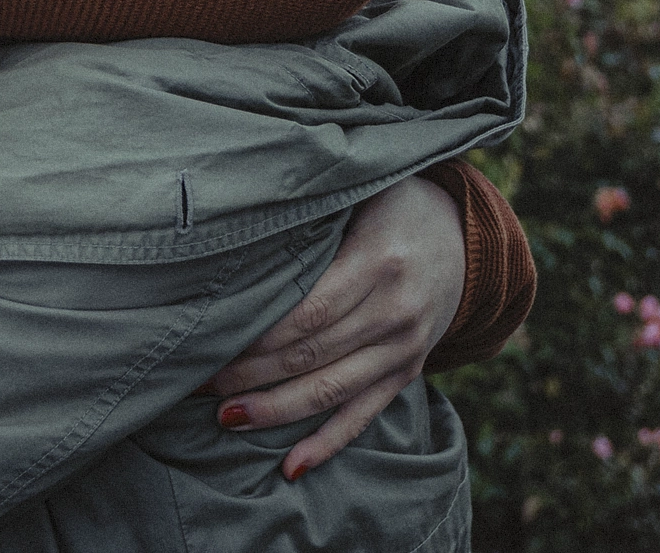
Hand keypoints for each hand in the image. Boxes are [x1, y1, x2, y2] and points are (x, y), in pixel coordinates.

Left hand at [205, 174, 464, 478]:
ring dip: (276, 410)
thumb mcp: (364, 191)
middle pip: (310, 354)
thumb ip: (315, 208)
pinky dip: (327, 443)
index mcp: (378, 262)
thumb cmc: (393, 206)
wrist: (463, 239)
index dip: (259, 336)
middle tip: (197, 382)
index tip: (209, 343)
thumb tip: (245, 221)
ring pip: (331, 391)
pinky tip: (290, 467)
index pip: (308, 312)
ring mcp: (404, 348)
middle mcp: (396, 312)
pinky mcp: (406, 372)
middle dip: (250, 373)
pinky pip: (363, 414)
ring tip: (226, 418)